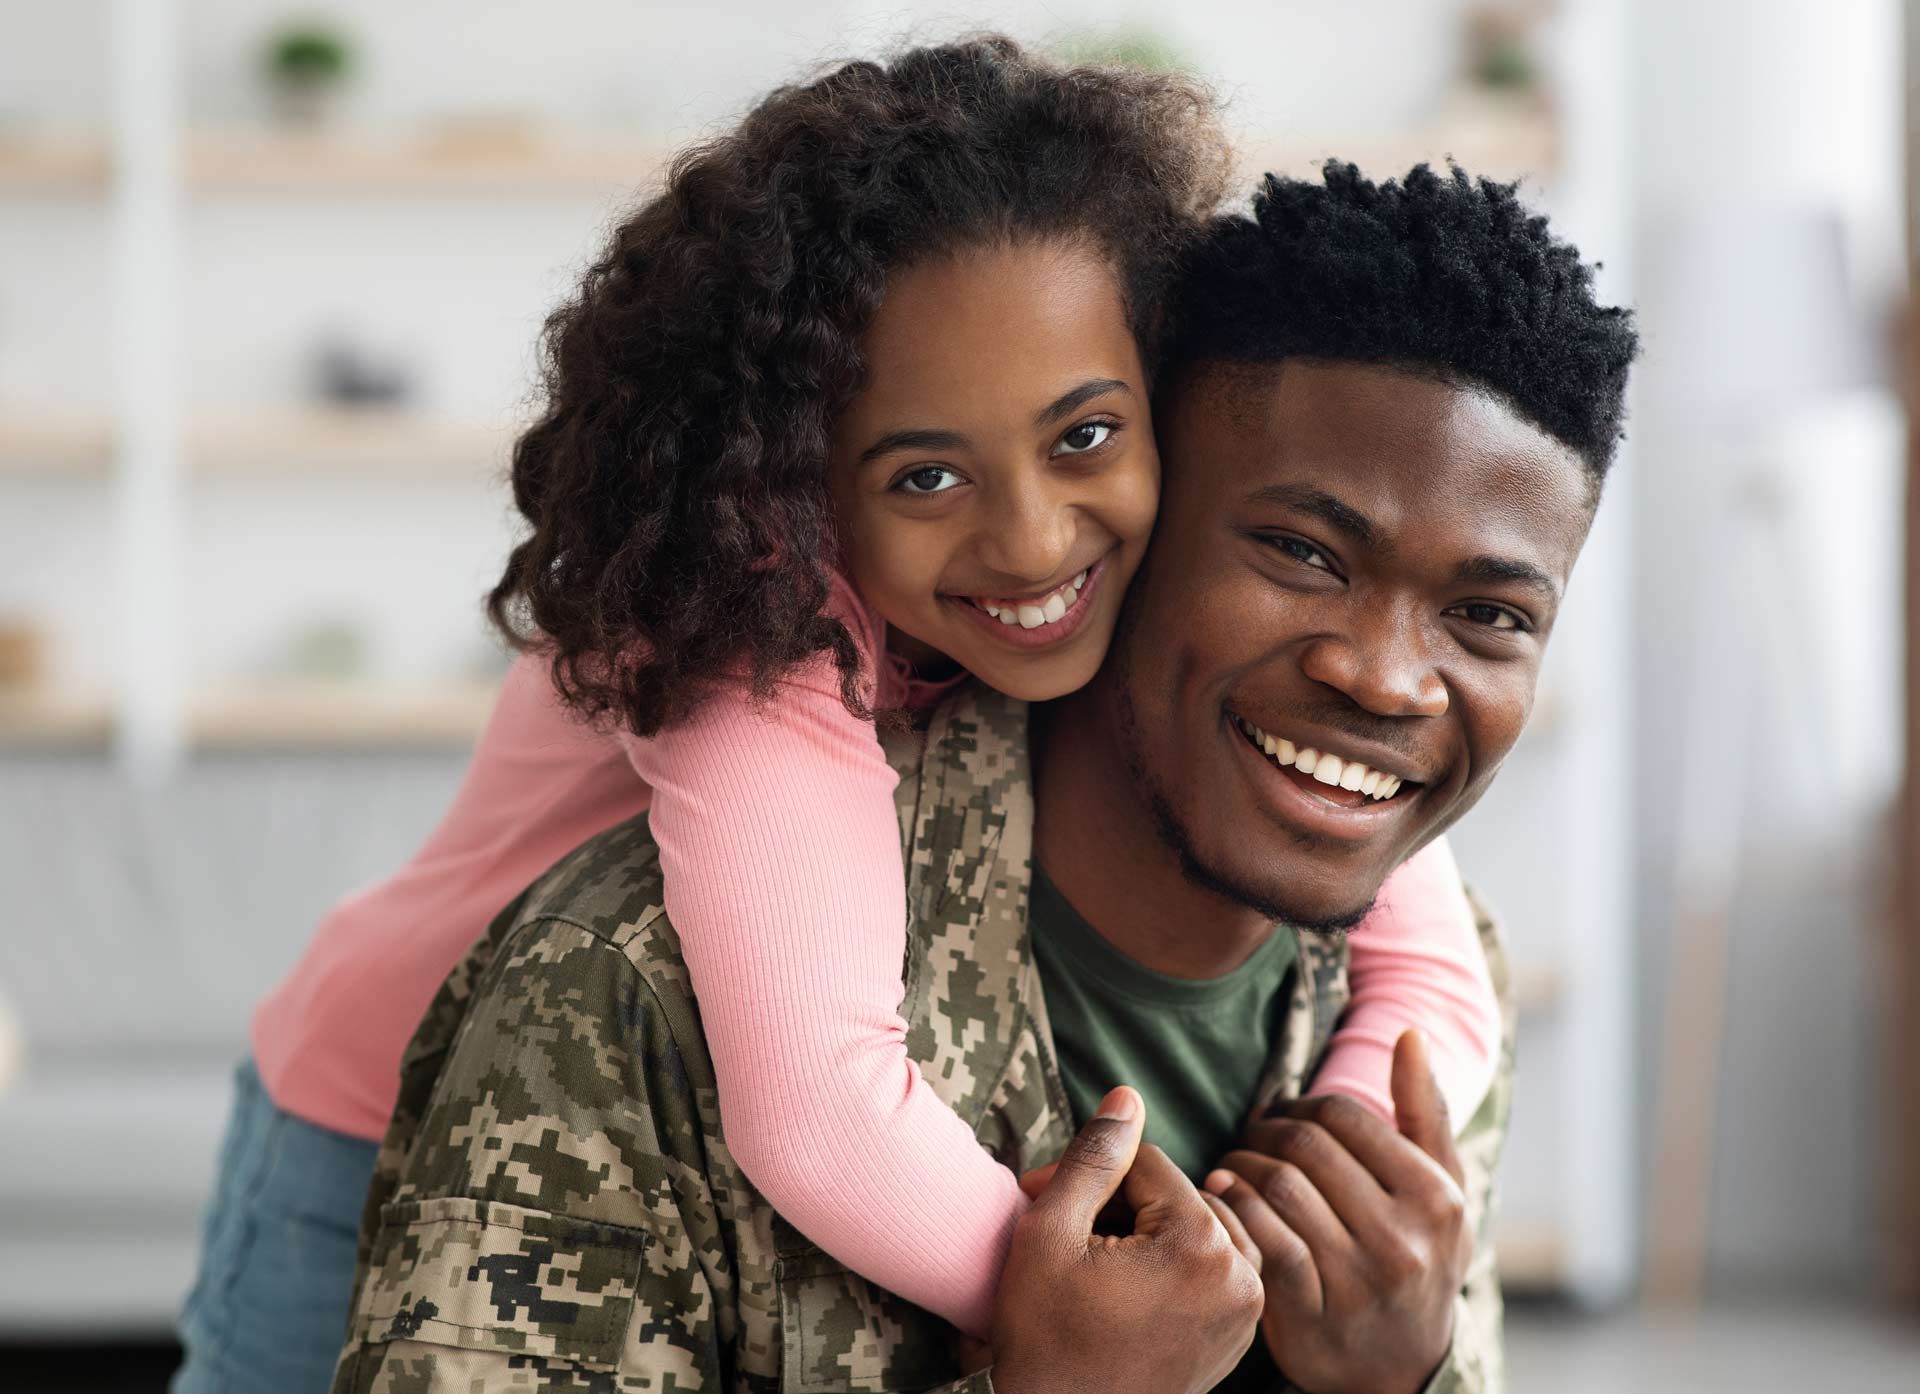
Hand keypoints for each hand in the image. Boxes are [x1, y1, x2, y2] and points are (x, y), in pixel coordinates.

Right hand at [989, 1086, 1265, 1393]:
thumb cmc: (1045, 1340)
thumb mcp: (1051, 1234)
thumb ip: (1094, 1157)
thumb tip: (1128, 1095)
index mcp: (1202, 1247)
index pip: (1146, 1164)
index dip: (1088, 1175)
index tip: (1041, 1199)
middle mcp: (1241, 1277)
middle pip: (1173, 1194)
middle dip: (1116, 1204)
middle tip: (1063, 1237)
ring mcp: (1246, 1312)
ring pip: (1191, 1226)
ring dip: (1143, 1232)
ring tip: (1093, 1264)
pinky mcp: (1238, 1337)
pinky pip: (1208, 1268)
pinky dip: (1168, 1266)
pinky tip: (1124, 1291)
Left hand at [1204, 1031, 1471, 1393]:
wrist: (1399, 1369)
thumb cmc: (1418, 1258)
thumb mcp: (1441, 1193)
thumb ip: (1426, 1113)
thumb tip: (1409, 1035)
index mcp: (1435, 1198)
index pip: (1345, 1115)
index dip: (1300, 1106)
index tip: (1284, 1117)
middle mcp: (1403, 1240)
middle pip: (1306, 1146)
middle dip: (1264, 1131)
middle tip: (1250, 1136)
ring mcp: (1356, 1280)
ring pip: (1277, 1187)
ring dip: (1240, 1164)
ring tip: (1233, 1164)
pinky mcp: (1310, 1313)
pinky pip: (1259, 1236)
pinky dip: (1231, 1206)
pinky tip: (1221, 1197)